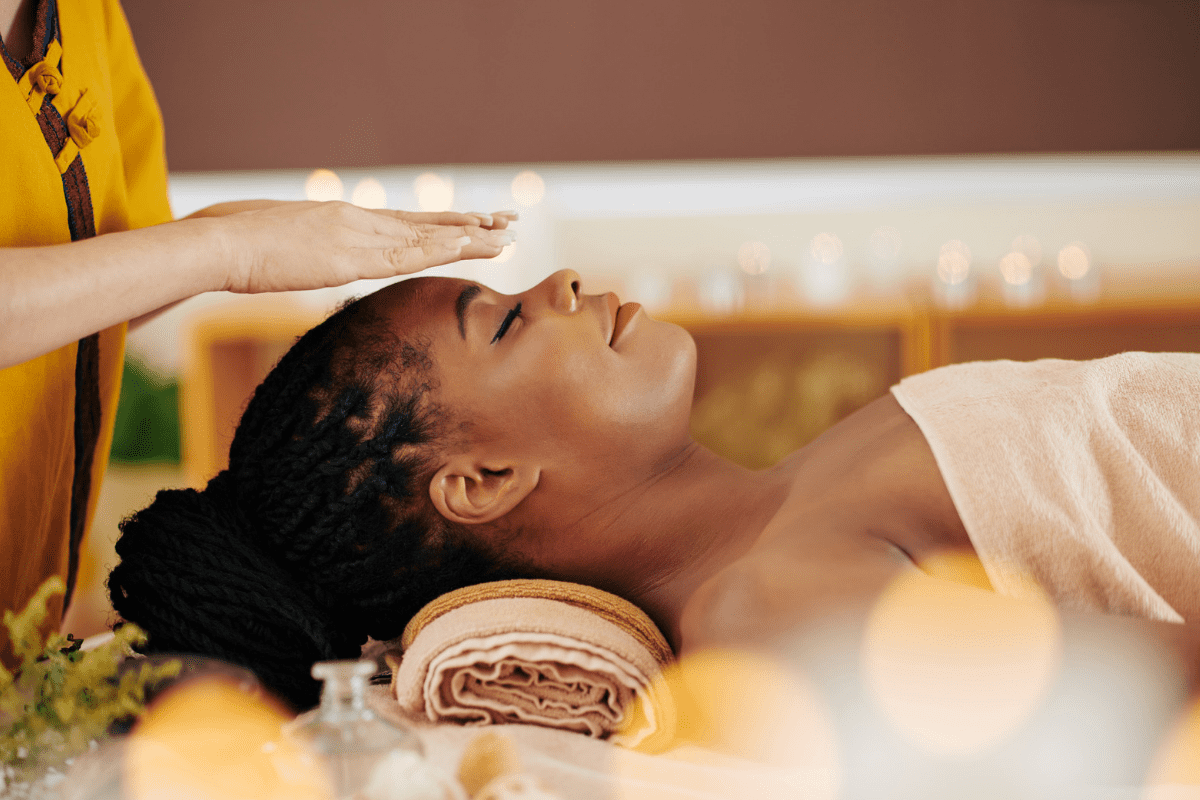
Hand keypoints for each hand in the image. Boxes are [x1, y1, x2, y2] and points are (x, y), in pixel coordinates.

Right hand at [214, 201, 517, 293]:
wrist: (217, 243)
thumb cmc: (239, 244)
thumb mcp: (287, 247)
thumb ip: (312, 251)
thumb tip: (318, 261)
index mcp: (344, 219)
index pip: (405, 223)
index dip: (443, 226)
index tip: (475, 224)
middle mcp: (357, 221)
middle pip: (424, 226)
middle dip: (468, 226)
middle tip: (508, 223)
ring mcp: (354, 235)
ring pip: (424, 237)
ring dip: (467, 239)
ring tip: (505, 237)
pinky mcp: (348, 255)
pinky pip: (404, 254)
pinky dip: (439, 249)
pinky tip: (468, 247)